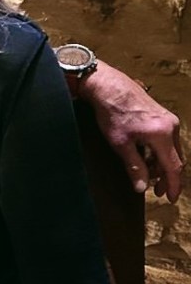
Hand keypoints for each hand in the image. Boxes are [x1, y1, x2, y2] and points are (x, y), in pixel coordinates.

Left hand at [79, 60, 183, 201]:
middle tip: (155, 190)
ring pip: (171, 149)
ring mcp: (168, 118)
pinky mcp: (162, 114)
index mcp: (163, 135)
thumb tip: (142, 188)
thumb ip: (134, 167)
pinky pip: (167, 138)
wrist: (107, 85)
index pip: (174, 167)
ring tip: (149, 174)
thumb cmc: (111, 112)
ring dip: (162, 163)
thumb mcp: (120, 143)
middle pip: (176, 159)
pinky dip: (159, 151)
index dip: (172, 185)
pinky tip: (147, 156)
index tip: (170, 198)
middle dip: (166, 176)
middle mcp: (171, 126)